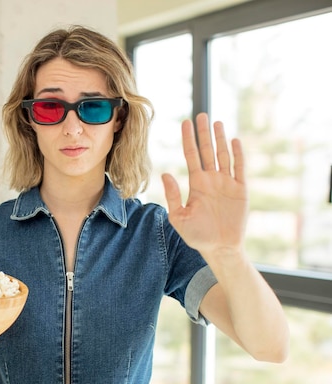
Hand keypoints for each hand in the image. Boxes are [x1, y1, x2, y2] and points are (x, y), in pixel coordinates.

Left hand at [161, 113, 247, 256]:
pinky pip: (240, 168)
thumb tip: (165, 174)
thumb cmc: (197, 235)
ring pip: (223, 155)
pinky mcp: (240, 190)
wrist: (219, 248)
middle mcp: (211, 180)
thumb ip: (172, 195)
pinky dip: (237, 154)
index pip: (191, 155)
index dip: (188, 139)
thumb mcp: (178, 216)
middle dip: (203, 133)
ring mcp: (227, 183)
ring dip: (220, 139)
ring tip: (217, 122)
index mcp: (196, 184)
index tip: (184, 123)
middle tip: (200, 114)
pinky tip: (234, 140)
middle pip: (207, 150)